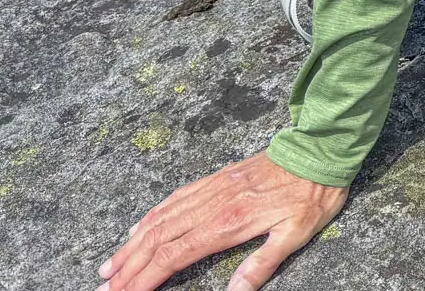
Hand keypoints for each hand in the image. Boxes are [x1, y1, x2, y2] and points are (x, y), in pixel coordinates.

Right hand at [99, 152, 346, 290]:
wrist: (319, 148)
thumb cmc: (312, 194)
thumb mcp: (296, 234)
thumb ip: (262, 264)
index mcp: (229, 223)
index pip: (174, 256)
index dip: (145, 279)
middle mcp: (212, 205)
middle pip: (158, 240)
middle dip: (129, 267)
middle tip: (104, 288)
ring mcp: (211, 189)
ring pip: (161, 218)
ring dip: (132, 244)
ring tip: (109, 267)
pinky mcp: (216, 177)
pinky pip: (175, 198)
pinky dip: (151, 215)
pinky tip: (137, 227)